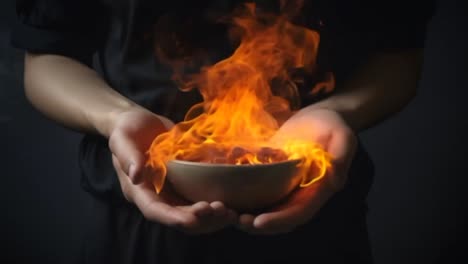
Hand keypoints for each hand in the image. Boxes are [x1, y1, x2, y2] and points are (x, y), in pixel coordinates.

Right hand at [109, 107, 236, 233]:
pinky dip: (215, 202)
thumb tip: (136, 175)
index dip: (175, 218)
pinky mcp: (184, 183)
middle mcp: (157, 196)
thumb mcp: (122, 139)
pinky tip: (233, 200)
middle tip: (223, 211)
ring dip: (212, 216)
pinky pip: (199, 197)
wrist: (138, 123)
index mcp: (139, 191)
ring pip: (192, 213)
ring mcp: (172, 192)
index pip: (156, 211)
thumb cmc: (127, 130)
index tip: (195, 218)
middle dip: (201, 219)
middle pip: (178, 218)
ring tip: (231, 212)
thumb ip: (128, 157)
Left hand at [237, 108, 356, 234]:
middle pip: (278, 216)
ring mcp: (284, 186)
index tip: (258, 222)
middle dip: (257, 223)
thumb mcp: (342, 135)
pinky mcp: (271, 175)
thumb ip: (341, 156)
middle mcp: (299, 193)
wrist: (319, 116)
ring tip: (225, 210)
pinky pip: (255, 188)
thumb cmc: (332, 125)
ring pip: (264, 207)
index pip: (298, 213)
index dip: (279, 220)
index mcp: (317, 190)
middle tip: (235, 220)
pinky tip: (222, 189)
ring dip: (246, 211)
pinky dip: (240, 192)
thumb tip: (334, 180)